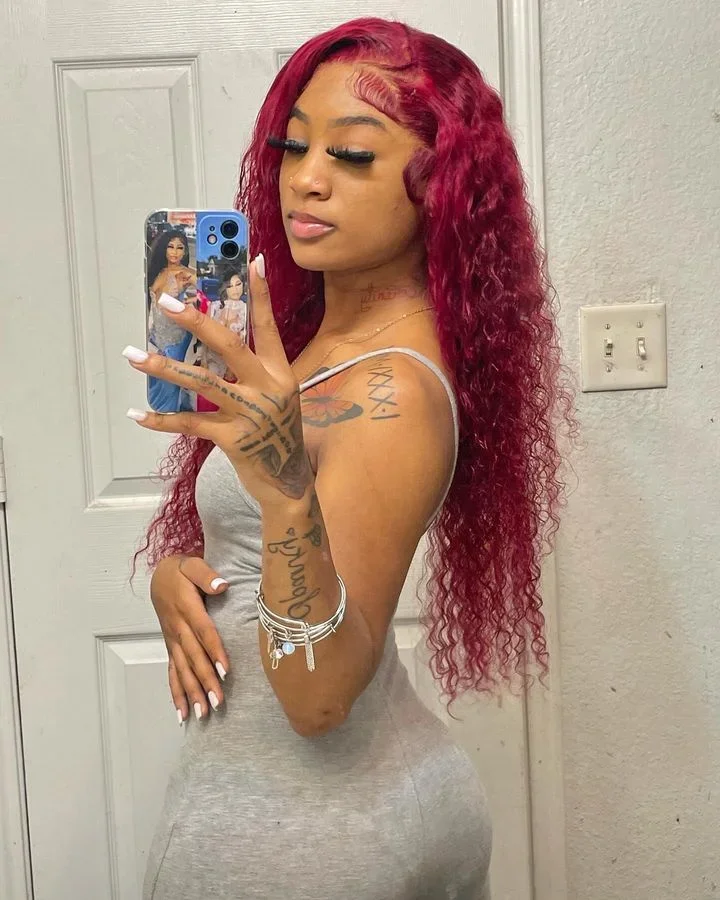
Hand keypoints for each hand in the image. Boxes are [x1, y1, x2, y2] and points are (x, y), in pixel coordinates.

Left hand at [124, 254, 312, 506]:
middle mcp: (268, 389)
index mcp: (281, 373)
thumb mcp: (277, 397)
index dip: (260, 295)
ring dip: (163, 367)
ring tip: (133, 355)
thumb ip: (254, 372)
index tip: (253, 263)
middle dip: (196, 321)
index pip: (268, 327)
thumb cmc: (277, 434)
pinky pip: (191, 423)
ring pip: (202, 382)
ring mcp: (251, 414)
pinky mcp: (233, 439)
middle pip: (228, 346)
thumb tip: (216, 343)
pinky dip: (162, 420)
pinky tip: (138, 413)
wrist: (287, 481)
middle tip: (166, 303)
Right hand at [150, 555, 230, 722]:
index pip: (204, 632)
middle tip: (218, 703)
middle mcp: (178, 628)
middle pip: (194, 657)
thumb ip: (206, 574)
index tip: (225, 670)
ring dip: (192, 693)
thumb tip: (222, 584)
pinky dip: (176, 693)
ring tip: (202, 714)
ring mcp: (172, 640)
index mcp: (187, 609)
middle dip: (205, 682)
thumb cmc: (180, 570)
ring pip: (182, 670)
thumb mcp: (192, 565)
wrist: (160, 575)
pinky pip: (172, 672)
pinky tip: (182, 713)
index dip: (214, 651)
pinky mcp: (170, 646)